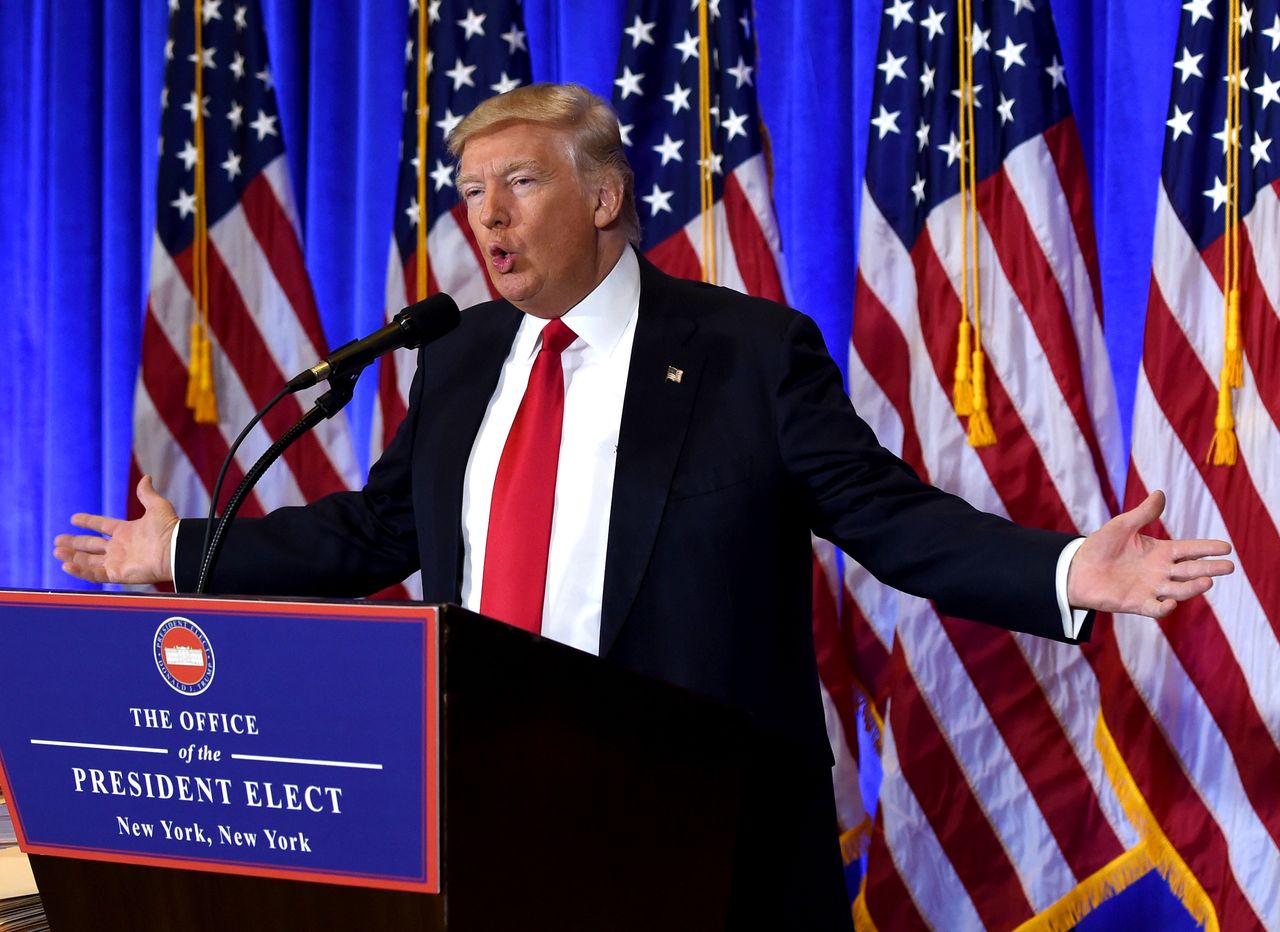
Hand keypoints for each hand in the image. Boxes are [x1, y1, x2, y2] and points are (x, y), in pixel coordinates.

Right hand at [53, 475, 178, 584]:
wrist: (176, 550)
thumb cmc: (169, 529)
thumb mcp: (157, 507)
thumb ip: (147, 494)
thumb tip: (147, 477)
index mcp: (127, 531)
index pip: (102, 526)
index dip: (88, 522)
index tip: (73, 518)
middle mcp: (120, 547)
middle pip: (91, 545)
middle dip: (74, 543)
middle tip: (57, 541)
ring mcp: (118, 561)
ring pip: (89, 560)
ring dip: (72, 557)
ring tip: (57, 551)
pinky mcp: (117, 574)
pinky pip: (94, 574)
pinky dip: (80, 570)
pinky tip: (66, 565)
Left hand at [1066, 490, 1233, 617]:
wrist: (1076, 569)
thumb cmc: (1100, 546)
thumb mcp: (1122, 526)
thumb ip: (1142, 514)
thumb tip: (1160, 493)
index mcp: (1159, 552)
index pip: (1189, 550)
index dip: (1207, 549)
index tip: (1226, 547)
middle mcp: (1160, 571)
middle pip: (1190, 571)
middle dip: (1210, 568)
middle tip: (1229, 567)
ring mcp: (1150, 588)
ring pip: (1178, 590)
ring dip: (1193, 588)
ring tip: (1207, 581)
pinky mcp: (1137, 603)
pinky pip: (1155, 607)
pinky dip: (1164, 607)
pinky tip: (1171, 602)